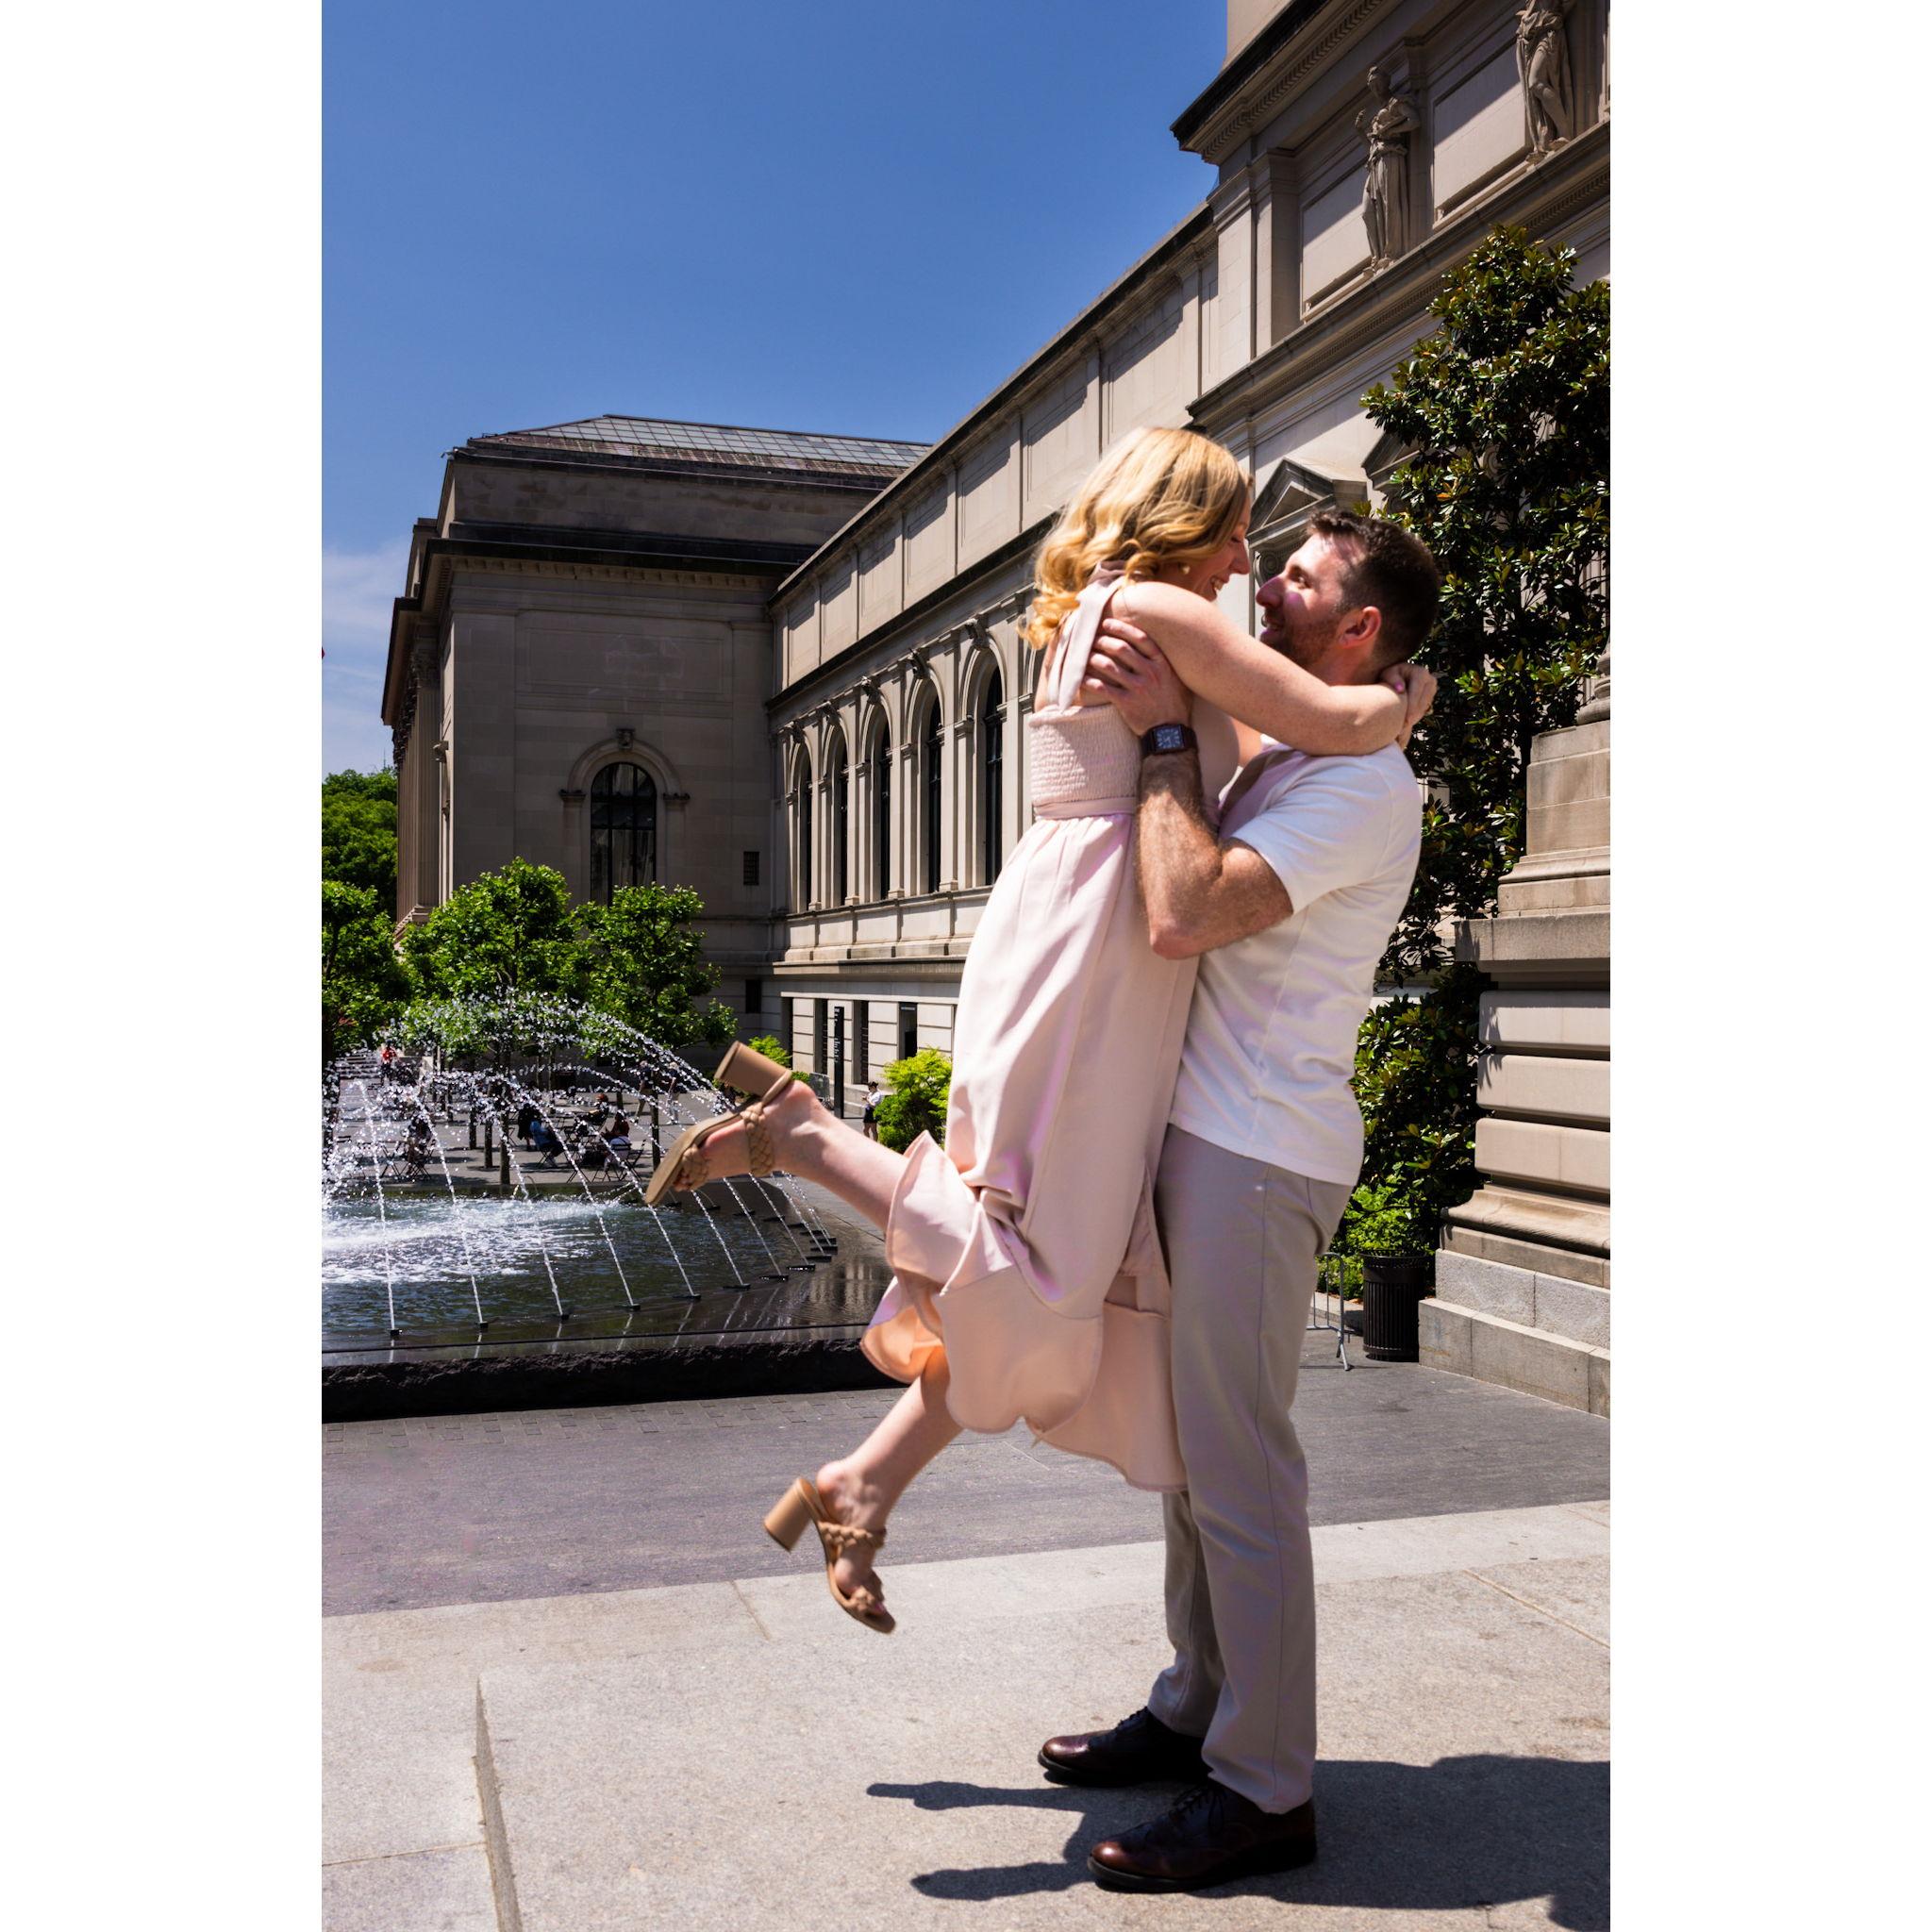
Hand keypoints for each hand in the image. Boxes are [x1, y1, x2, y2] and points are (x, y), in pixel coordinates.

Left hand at [1081, 620, 1191, 736]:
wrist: (1170, 732)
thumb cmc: (1174, 704)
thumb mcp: (1177, 679)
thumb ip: (1164, 663)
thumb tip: (1150, 648)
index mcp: (1162, 664)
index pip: (1140, 638)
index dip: (1121, 629)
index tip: (1107, 624)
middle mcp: (1150, 673)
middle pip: (1121, 649)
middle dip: (1103, 641)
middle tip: (1092, 640)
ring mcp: (1138, 688)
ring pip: (1109, 666)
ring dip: (1093, 658)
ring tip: (1084, 656)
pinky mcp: (1127, 703)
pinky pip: (1103, 688)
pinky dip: (1089, 681)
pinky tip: (1080, 678)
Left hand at [1380, 661, 1435, 748]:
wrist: (1399, 676)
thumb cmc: (1390, 676)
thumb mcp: (1388, 674)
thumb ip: (1392, 679)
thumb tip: (1400, 689)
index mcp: (1421, 673)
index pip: (1417, 693)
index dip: (1411, 708)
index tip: (1405, 721)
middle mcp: (1430, 680)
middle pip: (1422, 703)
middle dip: (1412, 717)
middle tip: (1401, 730)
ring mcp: (1432, 689)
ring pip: (1424, 709)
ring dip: (1414, 719)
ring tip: (1401, 729)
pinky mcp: (1431, 697)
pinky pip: (1423, 711)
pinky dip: (1415, 718)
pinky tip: (1405, 723)